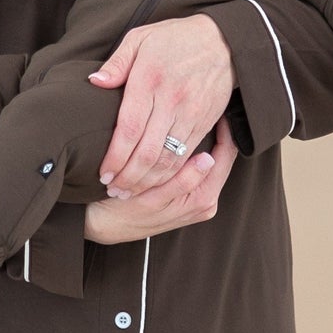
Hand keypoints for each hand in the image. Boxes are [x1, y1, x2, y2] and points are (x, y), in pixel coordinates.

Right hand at [84, 116, 237, 243]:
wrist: (106, 225)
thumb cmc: (126, 212)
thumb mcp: (154, 198)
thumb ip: (184, 180)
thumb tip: (208, 158)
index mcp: (202, 199)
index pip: (225, 157)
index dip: (226, 132)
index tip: (220, 110)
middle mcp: (205, 201)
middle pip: (221, 158)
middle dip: (217, 134)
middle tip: (211, 107)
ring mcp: (197, 200)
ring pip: (209, 161)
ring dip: (206, 141)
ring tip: (202, 116)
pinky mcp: (188, 197)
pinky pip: (198, 169)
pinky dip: (194, 153)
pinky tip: (187, 136)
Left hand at [86, 13, 234, 196]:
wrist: (222, 41)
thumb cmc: (174, 39)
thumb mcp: (140, 38)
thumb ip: (117, 62)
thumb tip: (95, 82)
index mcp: (149, 79)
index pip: (129, 129)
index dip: (115, 157)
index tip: (103, 173)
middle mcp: (171, 100)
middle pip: (148, 151)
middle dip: (128, 177)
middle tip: (113, 189)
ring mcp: (190, 114)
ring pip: (168, 160)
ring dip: (147, 182)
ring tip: (129, 191)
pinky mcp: (205, 123)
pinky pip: (186, 156)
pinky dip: (169, 175)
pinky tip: (153, 182)